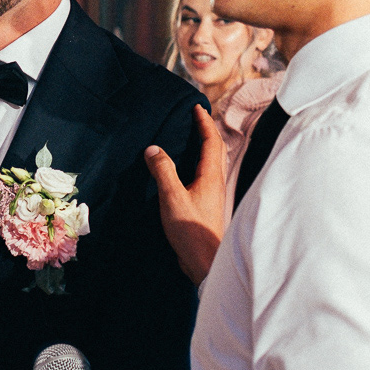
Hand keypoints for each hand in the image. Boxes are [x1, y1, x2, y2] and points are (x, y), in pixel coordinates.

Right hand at [145, 104, 225, 284]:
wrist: (205, 261)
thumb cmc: (191, 231)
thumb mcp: (172, 198)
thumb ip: (163, 171)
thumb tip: (153, 148)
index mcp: (211, 176)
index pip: (211, 141)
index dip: (204, 122)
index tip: (196, 107)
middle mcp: (216, 182)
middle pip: (217, 149)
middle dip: (207, 130)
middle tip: (196, 117)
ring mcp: (214, 194)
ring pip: (214, 163)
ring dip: (206, 146)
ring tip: (194, 138)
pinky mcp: (208, 205)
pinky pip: (207, 175)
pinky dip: (201, 163)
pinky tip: (189, 170)